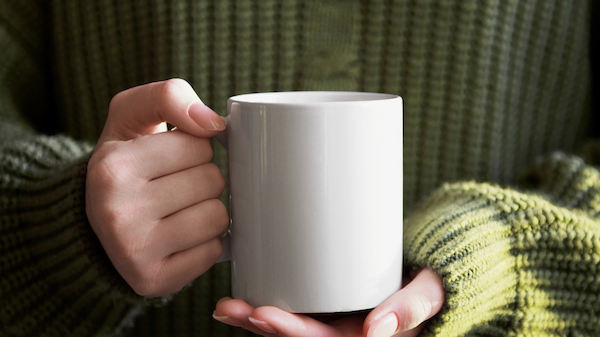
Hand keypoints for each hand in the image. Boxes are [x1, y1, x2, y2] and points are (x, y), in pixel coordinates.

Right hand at [86, 79, 227, 296]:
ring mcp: (134, 251)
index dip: (194, 148)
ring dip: (208, 210)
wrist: (95, 223)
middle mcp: (117, 211)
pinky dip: (206, 243)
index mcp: (112, 167)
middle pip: (212, 180)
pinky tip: (180, 237)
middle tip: (174, 185)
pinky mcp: (154, 281)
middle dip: (203, 178)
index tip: (171, 159)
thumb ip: (169, 96)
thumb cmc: (126, 162)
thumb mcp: (131, 116)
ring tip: (178, 210)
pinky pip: (215, 252)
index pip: (199, 144)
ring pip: (218, 217)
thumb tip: (214, 123)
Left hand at [213, 268, 443, 336]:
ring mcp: (330, 317)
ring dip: (255, 318)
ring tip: (226, 306)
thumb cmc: (429, 285)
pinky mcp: (323, 300)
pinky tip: (240, 297)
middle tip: (233, 308)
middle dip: (261, 324)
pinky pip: (292, 307)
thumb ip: (411, 308)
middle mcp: (340, 332)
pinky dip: (265, 305)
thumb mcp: (429, 294)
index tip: (264, 315)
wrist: (428, 273)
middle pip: (295, 336)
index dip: (289, 332)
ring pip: (287, 325)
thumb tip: (378, 329)